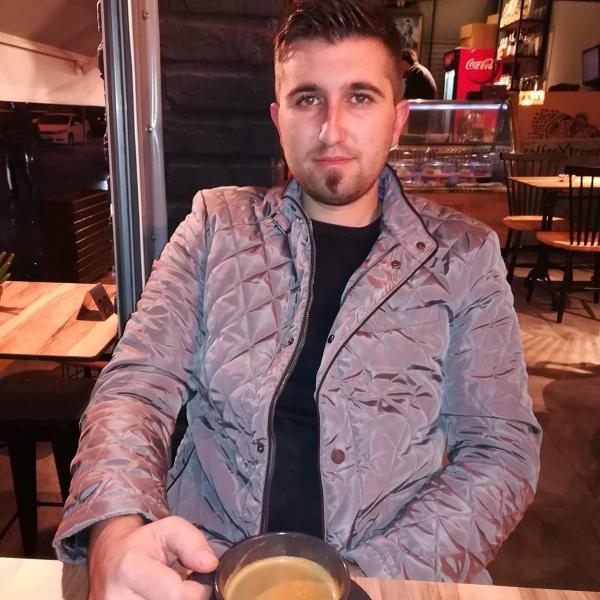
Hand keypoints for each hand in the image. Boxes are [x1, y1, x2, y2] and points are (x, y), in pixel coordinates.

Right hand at [88, 514, 218, 599]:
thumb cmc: (142, 544)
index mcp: (129, 569)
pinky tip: (160, 599)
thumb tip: (210, 564)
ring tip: (167, 594)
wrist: (109, 559)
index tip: (195, 580)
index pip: (176, 595)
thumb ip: (192, 541)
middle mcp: (116, 599)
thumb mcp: (168, 530)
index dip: (196, 590)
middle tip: (182, 589)